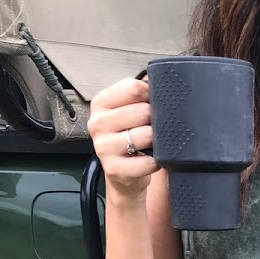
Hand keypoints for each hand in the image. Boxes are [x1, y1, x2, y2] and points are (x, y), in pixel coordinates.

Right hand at [87, 78, 157, 201]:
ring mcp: (103, 147)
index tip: (152, 105)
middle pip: (142, 111)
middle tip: (151, 129)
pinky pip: (148, 161)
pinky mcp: (114, 169)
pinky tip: (151, 160)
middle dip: (155, 120)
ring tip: (150, 145)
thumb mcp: (127, 112)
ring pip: (147, 135)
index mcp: (101, 103)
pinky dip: (156, 162)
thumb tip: (161, 83)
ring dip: (156, 141)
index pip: (133, 87)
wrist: (122, 175)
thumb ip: (138, 96)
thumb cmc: (128, 138)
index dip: (151, 95)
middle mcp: (97, 123)